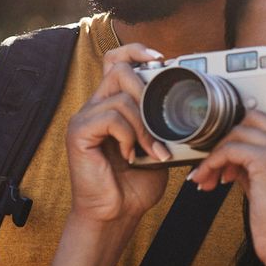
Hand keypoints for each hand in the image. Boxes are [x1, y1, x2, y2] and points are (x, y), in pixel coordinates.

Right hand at [66, 43, 171, 226]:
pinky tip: (130, 156)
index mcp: (111, 105)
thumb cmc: (134, 185)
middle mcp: (95, 107)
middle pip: (119, 69)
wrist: (115, 215)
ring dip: (145, 126)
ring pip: (121, 97)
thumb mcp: (157, 147)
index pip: (116, 60)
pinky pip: (112, 118)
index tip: (161, 58)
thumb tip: (188, 107)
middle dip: (147, 91)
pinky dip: (129, 136)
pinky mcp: (78, 133)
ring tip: (152, 152)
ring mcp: (84, 118)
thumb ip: (163, 124)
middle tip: (160, 122)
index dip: (136, 51)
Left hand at [186, 37, 265, 265]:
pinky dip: (212, 164)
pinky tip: (207, 182)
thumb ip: (259, 159)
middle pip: (253, 117)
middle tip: (209, 166)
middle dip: (226, 138)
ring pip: (237, 133)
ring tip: (206, 180)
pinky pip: (229, 149)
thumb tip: (231, 151)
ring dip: (214, 156)